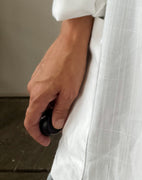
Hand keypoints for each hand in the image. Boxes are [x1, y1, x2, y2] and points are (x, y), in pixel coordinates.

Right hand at [24, 16, 93, 145]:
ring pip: (41, 99)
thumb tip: (56, 124)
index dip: (37, 134)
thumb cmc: (72, 61)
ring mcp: (37, 78)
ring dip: (51, 104)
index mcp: (38, 94)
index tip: (45, 140)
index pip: (30, 121)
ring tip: (67, 99)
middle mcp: (34, 86)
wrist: (73, 40)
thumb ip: (61, 111)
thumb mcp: (70, 92)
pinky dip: (52, 94)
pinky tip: (65, 88)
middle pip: (36, 110)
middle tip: (61, 120)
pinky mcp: (42, 71)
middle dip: (48, 118)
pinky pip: (44, 88)